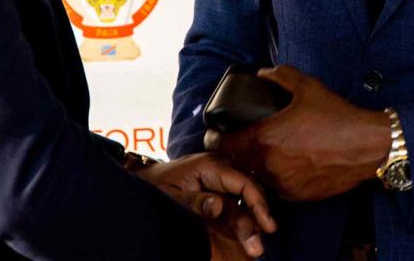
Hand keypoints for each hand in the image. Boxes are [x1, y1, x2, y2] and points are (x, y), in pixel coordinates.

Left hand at [132, 152, 275, 257]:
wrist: (147, 180)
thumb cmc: (157, 185)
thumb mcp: (172, 195)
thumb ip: (195, 201)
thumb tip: (219, 207)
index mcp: (211, 166)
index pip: (243, 184)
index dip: (258, 204)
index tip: (266, 225)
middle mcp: (221, 170)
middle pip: (247, 194)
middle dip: (256, 220)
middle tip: (258, 246)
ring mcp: (221, 181)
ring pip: (243, 202)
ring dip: (250, 224)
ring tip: (255, 248)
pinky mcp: (218, 191)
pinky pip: (235, 205)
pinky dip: (243, 221)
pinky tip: (248, 238)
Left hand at [204, 65, 390, 201]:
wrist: (368, 146)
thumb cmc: (337, 117)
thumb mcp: (307, 87)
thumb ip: (281, 76)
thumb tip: (263, 73)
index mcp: (264, 139)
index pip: (224, 144)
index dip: (215, 138)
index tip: (215, 132)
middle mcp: (269, 167)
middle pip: (237, 163)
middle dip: (235, 152)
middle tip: (239, 140)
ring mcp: (283, 185)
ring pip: (256, 178)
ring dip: (255, 167)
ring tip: (263, 152)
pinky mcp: (298, 197)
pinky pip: (276, 188)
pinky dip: (275, 178)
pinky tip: (286, 164)